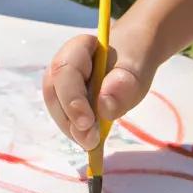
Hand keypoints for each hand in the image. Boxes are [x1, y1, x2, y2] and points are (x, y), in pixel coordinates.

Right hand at [42, 27, 157, 150]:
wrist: (132, 56)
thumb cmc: (133, 57)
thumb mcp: (137, 67)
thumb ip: (124, 83)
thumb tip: (104, 107)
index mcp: (78, 48)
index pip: (65, 71)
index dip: (71, 98)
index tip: (87, 123)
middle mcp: (62, 65)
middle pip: (54, 93)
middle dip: (69, 120)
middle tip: (91, 141)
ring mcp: (62, 84)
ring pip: (57, 108)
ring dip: (72, 129)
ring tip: (93, 143)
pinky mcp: (67, 101)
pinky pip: (66, 117)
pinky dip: (77, 132)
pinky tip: (91, 140)